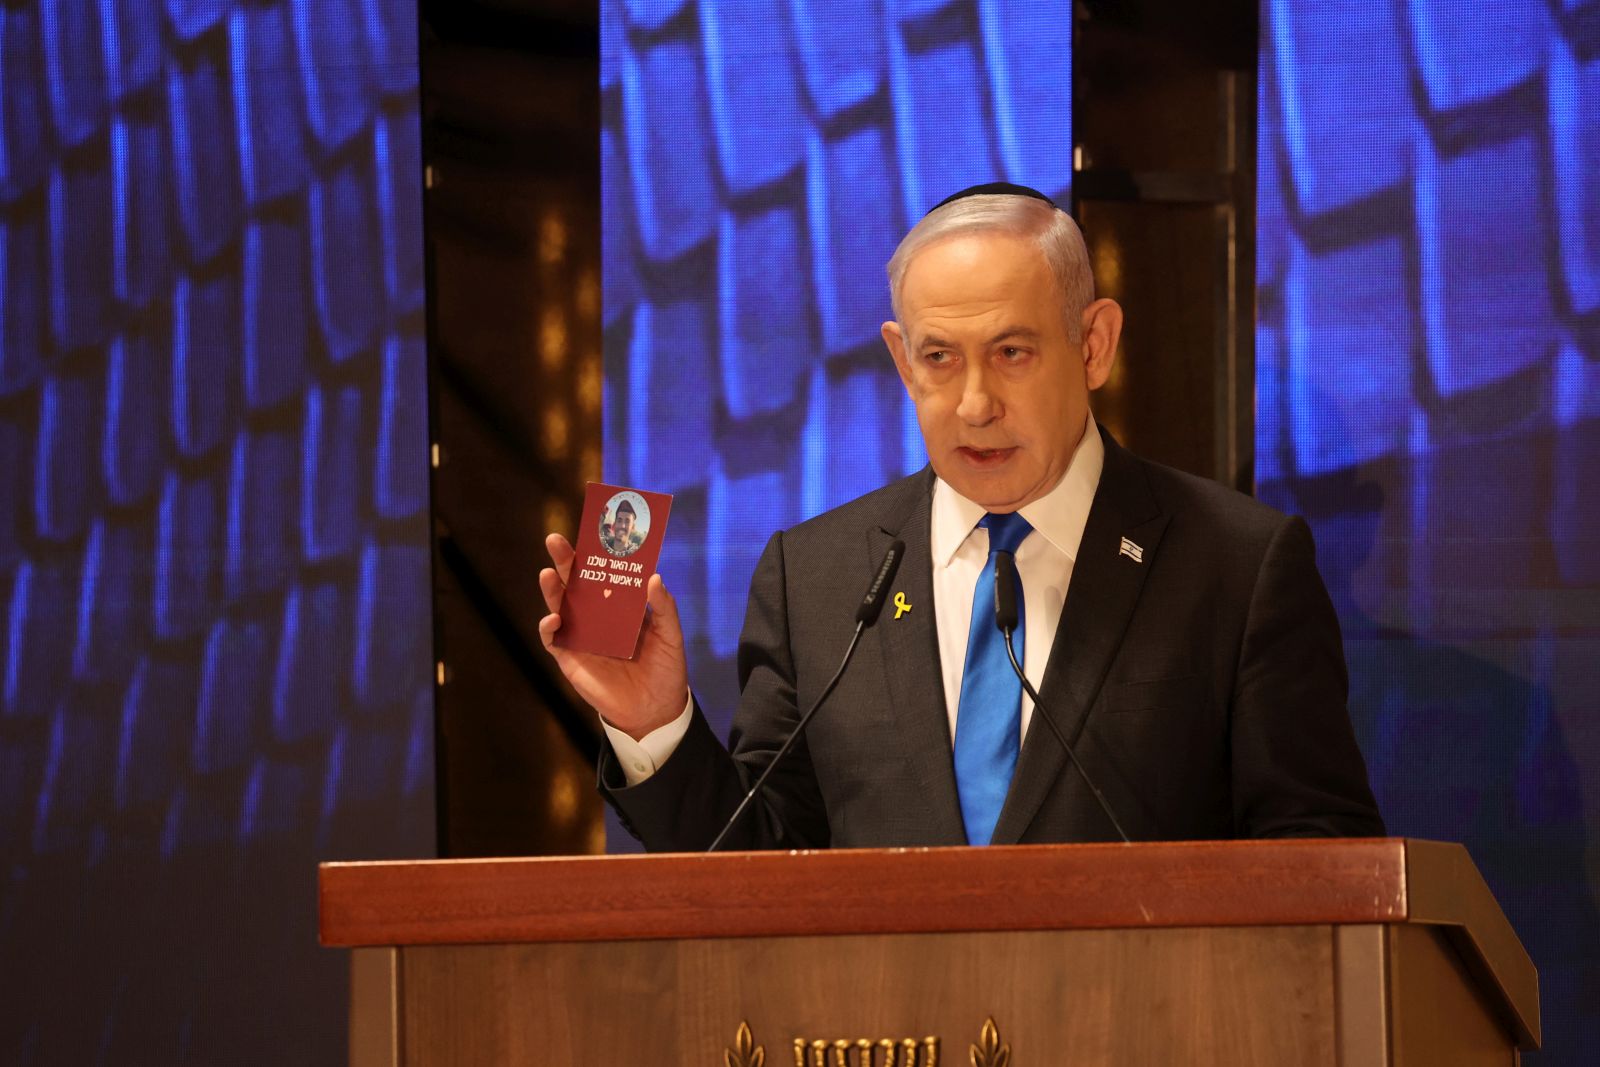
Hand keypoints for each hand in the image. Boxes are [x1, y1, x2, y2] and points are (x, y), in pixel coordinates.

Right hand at [538, 533, 689, 740]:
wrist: (656, 711)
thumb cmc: (666, 669)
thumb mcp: (671, 636)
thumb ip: (664, 608)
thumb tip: (654, 578)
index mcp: (620, 606)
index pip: (605, 574)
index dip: (597, 554)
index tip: (592, 532)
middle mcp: (597, 617)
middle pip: (576, 583)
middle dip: (566, 561)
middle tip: (555, 540)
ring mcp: (582, 636)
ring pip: (560, 606)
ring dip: (552, 589)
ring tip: (549, 573)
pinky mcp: (570, 658)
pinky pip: (553, 640)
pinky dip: (549, 628)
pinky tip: (554, 619)